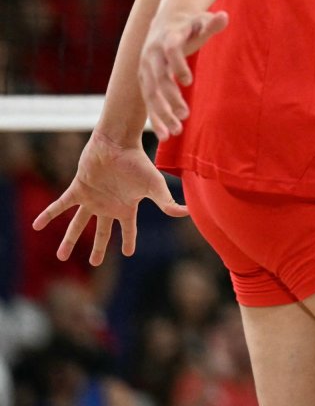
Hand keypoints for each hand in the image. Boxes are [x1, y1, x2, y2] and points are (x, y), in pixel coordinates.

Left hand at [31, 130, 187, 264]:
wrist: (118, 143)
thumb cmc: (138, 163)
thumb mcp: (154, 185)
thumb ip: (166, 201)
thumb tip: (186, 212)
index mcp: (126, 207)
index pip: (129, 229)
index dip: (129, 241)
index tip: (129, 252)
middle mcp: (108, 205)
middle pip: (102, 232)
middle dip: (99, 248)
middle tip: (95, 262)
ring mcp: (92, 198)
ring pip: (78, 224)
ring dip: (70, 240)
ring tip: (61, 256)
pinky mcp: (77, 189)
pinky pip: (60, 205)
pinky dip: (49, 215)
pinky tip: (37, 225)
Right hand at [139, 9, 229, 138]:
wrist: (163, 23)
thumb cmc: (189, 24)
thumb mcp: (201, 21)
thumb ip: (212, 23)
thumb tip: (224, 16)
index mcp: (167, 38)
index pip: (170, 51)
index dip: (178, 64)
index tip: (189, 81)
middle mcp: (152, 55)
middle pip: (158, 78)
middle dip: (170, 97)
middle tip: (185, 114)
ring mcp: (145, 70)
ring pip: (151, 95)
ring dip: (162, 113)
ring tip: (176, 131)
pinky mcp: (145, 82)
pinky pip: (148, 103)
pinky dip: (156, 118)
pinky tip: (166, 135)